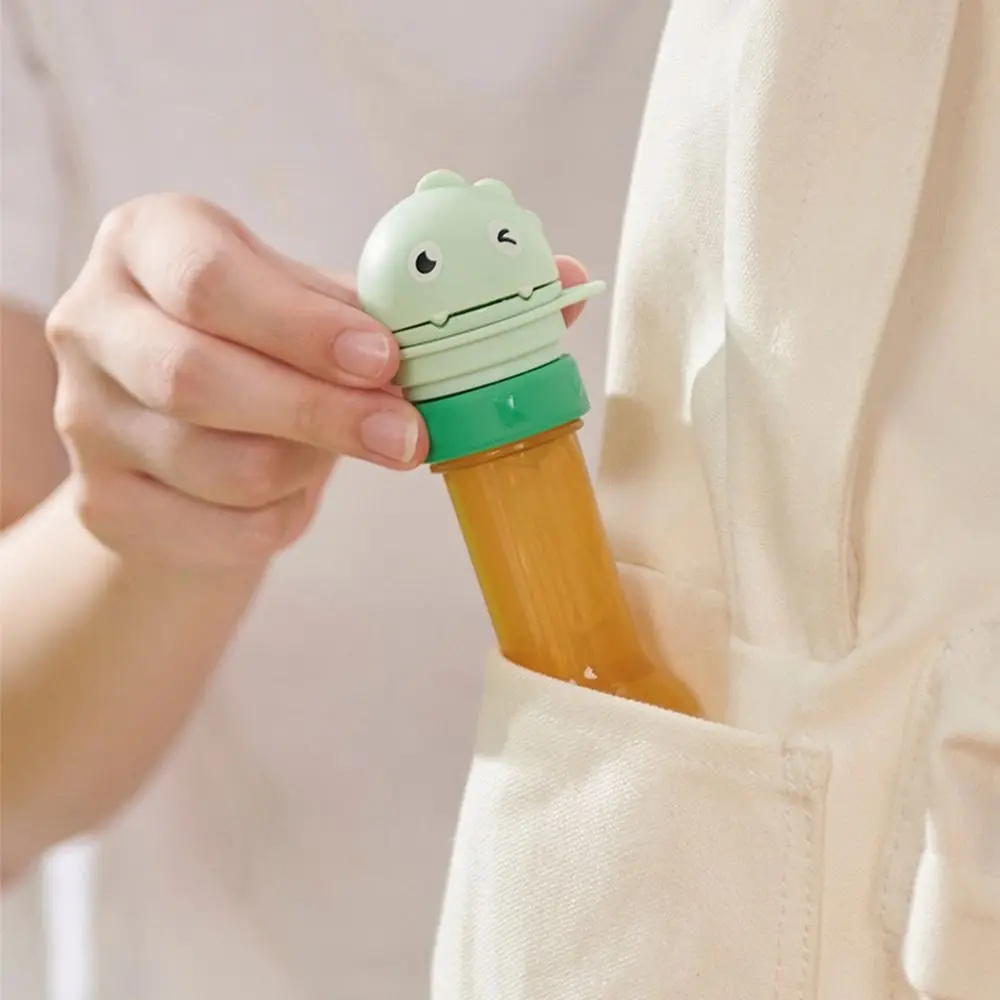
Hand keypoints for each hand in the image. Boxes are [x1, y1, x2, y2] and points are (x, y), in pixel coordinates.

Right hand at [47, 194, 588, 567]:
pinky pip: (212, 530)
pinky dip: (279, 519)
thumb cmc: (272, 345)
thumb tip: (569, 282)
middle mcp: (97, 324)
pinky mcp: (102, 504)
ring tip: (350, 447)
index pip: (213, 279)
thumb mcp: (327, 305)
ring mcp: (88, 422)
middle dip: (322, 414)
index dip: (305, 326)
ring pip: (214, 465)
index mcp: (152, 244)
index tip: (389, 361)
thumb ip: (427, 294)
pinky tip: (300, 489)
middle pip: (200, 379)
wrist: (196, 426)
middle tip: (409, 436)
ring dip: (308, 467)